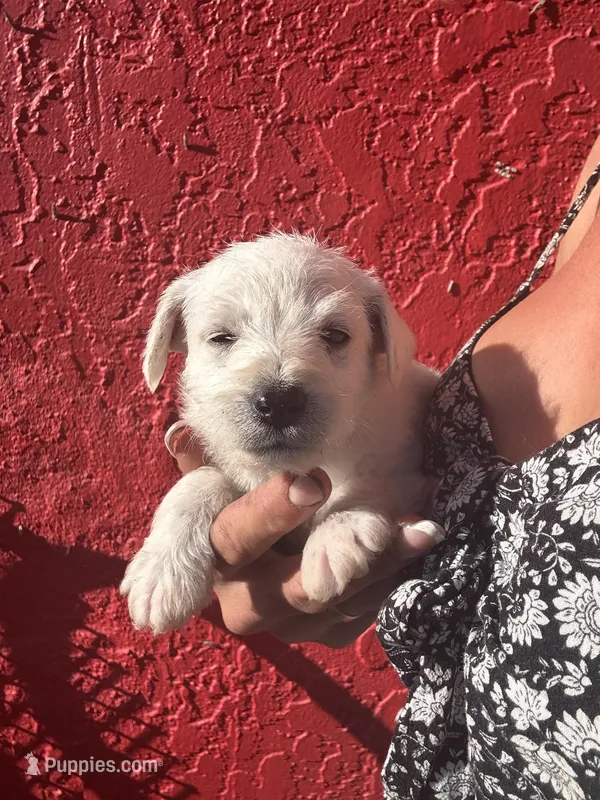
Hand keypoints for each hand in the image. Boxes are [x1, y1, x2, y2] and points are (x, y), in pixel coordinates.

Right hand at [165, 423, 444, 647]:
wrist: (251, 567)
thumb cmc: (229, 510)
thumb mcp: (209, 487)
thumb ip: (199, 464)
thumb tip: (180, 433)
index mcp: (214, 560)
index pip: (236, 538)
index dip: (272, 512)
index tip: (312, 479)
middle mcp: (248, 604)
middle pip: (298, 587)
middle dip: (344, 557)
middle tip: (381, 525)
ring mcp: (292, 625)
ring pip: (343, 602)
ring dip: (386, 566)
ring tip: (423, 530)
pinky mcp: (330, 632)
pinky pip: (368, 610)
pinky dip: (397, 577)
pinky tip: (423, 543)